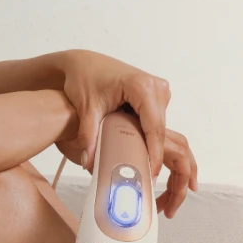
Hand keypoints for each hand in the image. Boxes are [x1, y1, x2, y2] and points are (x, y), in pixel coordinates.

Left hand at [50, 50, 197, 216]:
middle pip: (159, 129)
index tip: (151, 173)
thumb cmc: (84, 78)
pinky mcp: (154, 96)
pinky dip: (148, 138)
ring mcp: (158, 91)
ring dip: (152, 148)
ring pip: (158, 128)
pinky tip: (139, 155)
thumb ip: (88, 136)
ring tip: (145, 172)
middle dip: (154, 155)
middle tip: (147, 180)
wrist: (83, 63)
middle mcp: (156, 87)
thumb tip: (88, 163)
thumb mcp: (86, 108)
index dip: (153, 153)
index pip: (154, 127)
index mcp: (143, 87)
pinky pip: (154, 122)